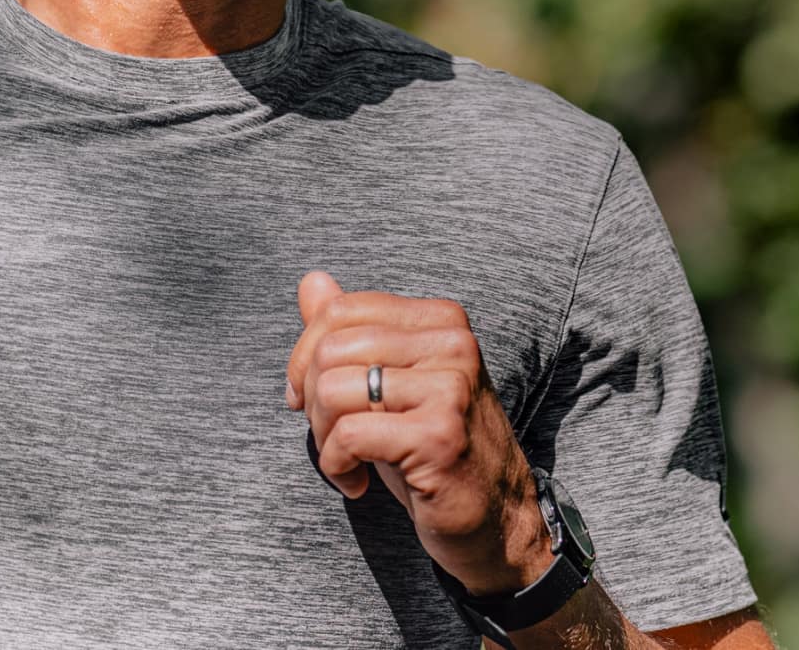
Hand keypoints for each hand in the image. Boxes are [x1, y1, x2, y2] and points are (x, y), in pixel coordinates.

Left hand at [286, 270, 554, 592]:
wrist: (494, 517)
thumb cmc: (433, 449)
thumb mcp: (390, 384)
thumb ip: (352, 331)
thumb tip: (311, 280)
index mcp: (441, 321)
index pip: (341, 310)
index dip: (304, 357)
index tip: (305, 399)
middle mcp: (452, 344)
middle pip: (330, 349)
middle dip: (311, 400)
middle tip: (331, 438)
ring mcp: (450, 388)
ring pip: (333, 390)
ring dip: (323, 437)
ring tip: (346, 461)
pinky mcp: (439, 434)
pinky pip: (349, 436)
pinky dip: (337, 466)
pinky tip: (357, 483)